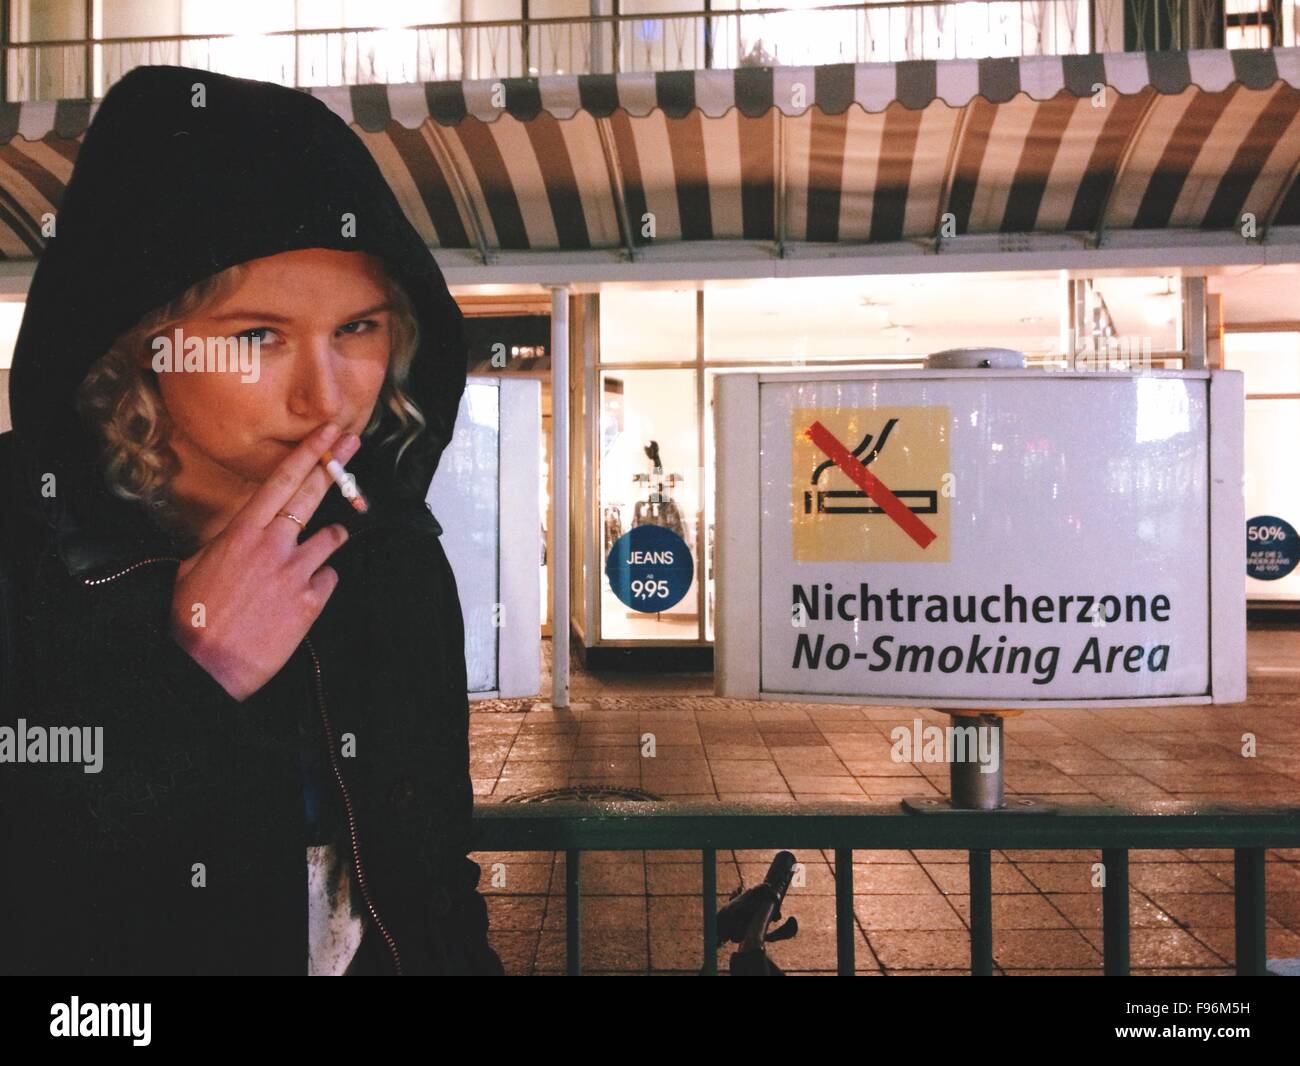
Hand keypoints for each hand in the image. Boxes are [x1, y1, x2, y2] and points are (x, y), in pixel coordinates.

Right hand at [169, 422, 358, 701]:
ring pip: (331, 538)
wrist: (205, 666)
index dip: (309, 453)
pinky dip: (320, 583)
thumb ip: (227, 542)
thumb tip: (245, 531)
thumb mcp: (196, 566)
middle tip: (353, 443)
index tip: (329, 432)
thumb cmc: (193, 618)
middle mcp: (273, 545)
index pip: (282, 481)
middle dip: (336, 464)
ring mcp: (295, 572)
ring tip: (309, 557)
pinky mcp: (311, 601)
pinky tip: (299, 598)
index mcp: (241, 532)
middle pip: (313, 494)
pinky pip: (329, 578)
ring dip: (326, 542)